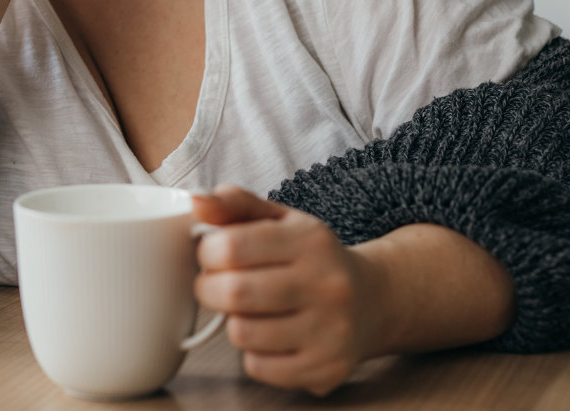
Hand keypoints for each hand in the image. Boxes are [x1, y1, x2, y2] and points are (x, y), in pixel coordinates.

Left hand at [193, 185, 380, 395]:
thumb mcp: (280, 219)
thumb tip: (196, 202)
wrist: (373, 301)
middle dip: (209, 289)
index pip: (232, 246)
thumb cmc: (312, 258)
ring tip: (248, 311)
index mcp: (311, 240)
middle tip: (216, 285)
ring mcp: (330, 331)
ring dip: (233, 322)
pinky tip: (270, 337)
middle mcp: (327, 285)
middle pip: (234, 292)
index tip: (212, 254)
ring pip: (243, 333)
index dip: (207, 252)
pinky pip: (258, 367)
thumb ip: (235, 204)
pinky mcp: (326, 368)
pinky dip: (253, 354)